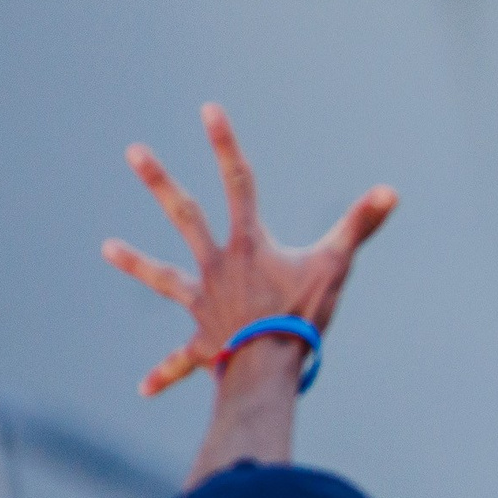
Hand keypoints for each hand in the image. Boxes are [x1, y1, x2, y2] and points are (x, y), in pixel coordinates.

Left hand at [101, 104, 396, 395]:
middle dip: (159, 182)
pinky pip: (182, 359)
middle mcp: (218, 265)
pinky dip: (167, 374)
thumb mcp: (337, 266)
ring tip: (107, 247)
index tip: (208, 110)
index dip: (225, 144)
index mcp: (249, 244)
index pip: (239, 182)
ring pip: (164, 276)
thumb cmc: (303, 314)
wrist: (267, 365)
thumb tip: (390, 191)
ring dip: (136, 263)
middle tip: (134, 152)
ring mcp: (205, 301)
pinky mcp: (204, 341)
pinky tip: (145, 388)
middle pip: (185, 215)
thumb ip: (361, 226)